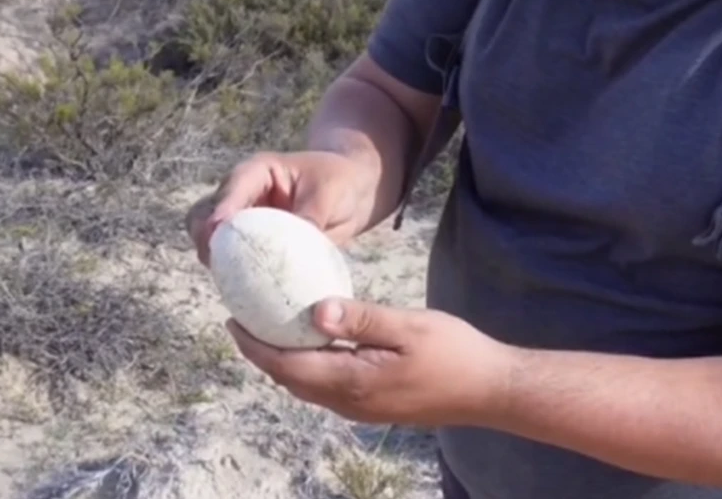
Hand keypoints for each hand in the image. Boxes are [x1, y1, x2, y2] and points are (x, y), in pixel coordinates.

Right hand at [186, 150, 373, 264]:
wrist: (354, 192)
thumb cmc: (340, 181)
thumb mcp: (328, 194)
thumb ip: (307, 219)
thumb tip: (290, 254)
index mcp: (257, 173)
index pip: (230, 189)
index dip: (220, 212)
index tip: (217, 235)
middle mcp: (242, 196)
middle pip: (204, 214)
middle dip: (204, 238)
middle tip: (214, 262)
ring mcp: (244, 222)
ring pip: (210, 239)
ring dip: (212, 258)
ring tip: (225, 279)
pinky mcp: (251, 246)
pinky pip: (232, 260)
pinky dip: (231, 273)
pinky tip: (241, 291)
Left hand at [225, 298, 516, 428]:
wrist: (489, 389)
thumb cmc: (454, 353)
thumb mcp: (408, 326)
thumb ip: (360, 319)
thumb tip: (313, 312)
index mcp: (351, 381)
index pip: (286, 366)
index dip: (255, 345)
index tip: (232, 320)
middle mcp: (349, 402)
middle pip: (289, 380)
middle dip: (262, 352)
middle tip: (244, 319)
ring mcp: (362, 409)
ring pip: (307, 386)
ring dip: (284, 361)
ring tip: (271, 328)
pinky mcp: (374, 406)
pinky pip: (326, 388)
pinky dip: (308, 366)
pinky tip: (315, 343)